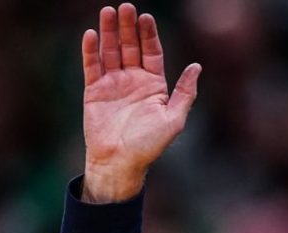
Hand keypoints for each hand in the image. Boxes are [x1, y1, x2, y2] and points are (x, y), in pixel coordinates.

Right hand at [81, 3, 200, 202]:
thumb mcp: (174, 119)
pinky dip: (91, 50)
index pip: (152, 52)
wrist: (120, 162)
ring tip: (108, 11)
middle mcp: (134, 81)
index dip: (149, 35)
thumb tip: (197, 67)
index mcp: (154, 85)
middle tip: (126, 7)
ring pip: (111, 52)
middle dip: (128, 27)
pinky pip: (92, 66)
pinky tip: (92, 34)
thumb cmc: (149, 145)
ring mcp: (113, 84)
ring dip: (109, 32)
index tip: (146, 17)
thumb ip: (185, 92)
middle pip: (131, 47)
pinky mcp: (94, 91)